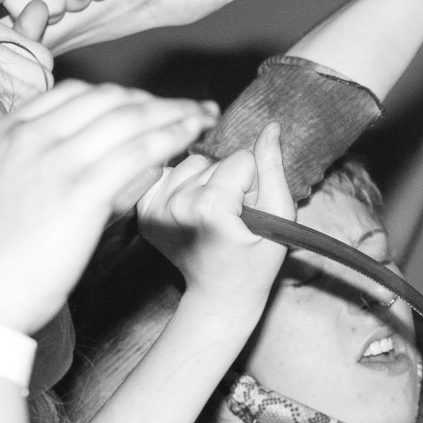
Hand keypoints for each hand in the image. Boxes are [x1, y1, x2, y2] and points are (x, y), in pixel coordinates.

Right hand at [0, 82, 215, 332]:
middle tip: (188, 109)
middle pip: (108, 99)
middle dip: (154, 100)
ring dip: (173, 112)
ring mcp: (54, 159)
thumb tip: (87, 164)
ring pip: (129, 117)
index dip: (122, 97)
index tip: (149, 108)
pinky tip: (192, 138)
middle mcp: (29, 136)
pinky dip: (171, 136)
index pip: (76, 95)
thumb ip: (40, 170)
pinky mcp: (80, 190)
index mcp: (5, 132)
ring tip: (203, 118)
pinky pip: (138, 149)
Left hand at [140, 123, 296, 305]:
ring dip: (205, 181)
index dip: (253, 182)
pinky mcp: (143, 210)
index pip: (241, 159)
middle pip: (213, 160)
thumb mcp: (278, 216)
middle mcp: (175, 204)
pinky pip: (168, 173)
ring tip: (212, 214)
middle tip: (231, 217)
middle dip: (228, 181)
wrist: (219, 296)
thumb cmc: (255, 262)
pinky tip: (191, 209)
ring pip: (190, 163)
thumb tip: (271, 126)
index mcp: (209, 206)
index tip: (248, 213)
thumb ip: (273, 168)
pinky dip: (182, 185)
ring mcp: (154, 209)